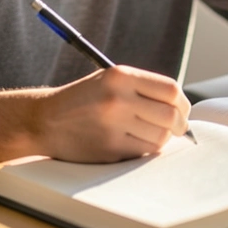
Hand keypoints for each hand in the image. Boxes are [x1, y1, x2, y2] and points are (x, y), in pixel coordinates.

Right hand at [36, 66, 190, 161]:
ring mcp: (113, 125)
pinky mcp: (109, 148)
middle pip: (170, 115)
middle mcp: (118, 98)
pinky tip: (135, 143)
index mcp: (120, 76)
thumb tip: (181, 108)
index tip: (182, 111)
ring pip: (160, 137)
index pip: (170, 90)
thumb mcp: (110, 80)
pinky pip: (144, 152)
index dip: (183, 103)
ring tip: (150, 134)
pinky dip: (146, 149)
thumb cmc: (82, 100)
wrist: (44, 120)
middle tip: (177, 128)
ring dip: (162, 139)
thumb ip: (143, 88)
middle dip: (179, 125)